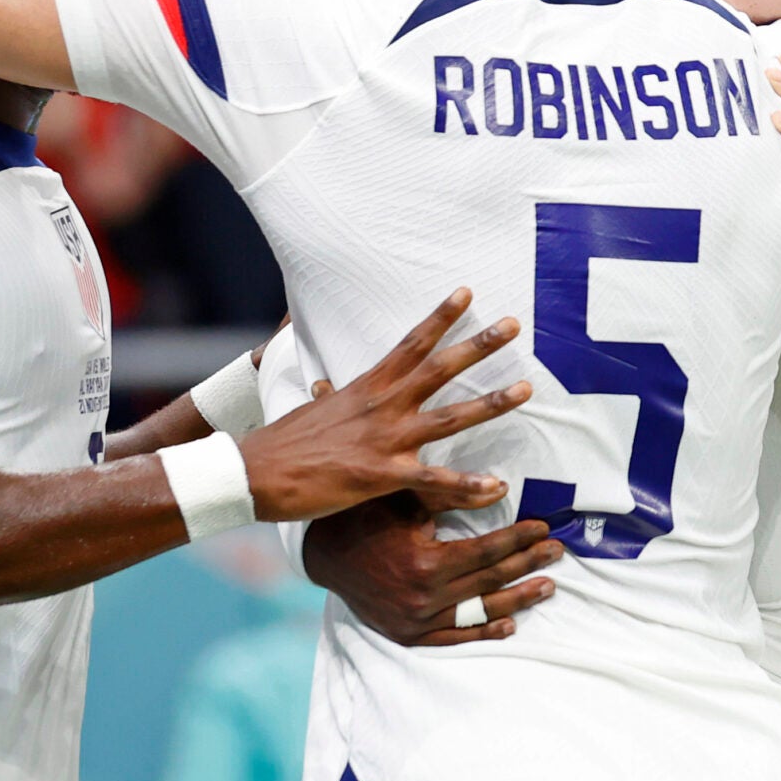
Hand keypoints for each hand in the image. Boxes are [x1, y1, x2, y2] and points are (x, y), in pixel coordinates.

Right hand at [238, 289, 532, 521]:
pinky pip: (435, 482)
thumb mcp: (314, 407)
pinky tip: (499, 487)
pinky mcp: (382, 476)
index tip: (468, 292)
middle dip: (479, 345)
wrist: (253, 474)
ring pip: (449, 417)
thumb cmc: (284, 443)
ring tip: (526, 391)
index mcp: (367, 386)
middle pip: (439, 367)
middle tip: (514, 324)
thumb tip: (328, 383)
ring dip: (490, 403)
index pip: (411, 342)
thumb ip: (334, 395)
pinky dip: (468, 485)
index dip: (441, 316)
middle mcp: (382, 406)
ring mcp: (385, 439)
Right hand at [304, 498, 563, 645]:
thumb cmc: (368, 517)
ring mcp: (417, 621)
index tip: (542, 527)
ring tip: (548, 586)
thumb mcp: (407, 499)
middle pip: (490, 579)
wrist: (325, 555)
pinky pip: (453, 638)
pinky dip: (483, 633)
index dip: (519, 538)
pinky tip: (510, 625)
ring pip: (479, 612)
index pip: (487, 551)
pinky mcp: (409, 635)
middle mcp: (425, 597)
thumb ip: (452, 495)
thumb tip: (500, 488)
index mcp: (426, 562)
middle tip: (557, 551)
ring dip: (518, 599)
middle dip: (528, 564)